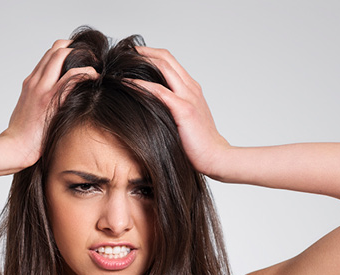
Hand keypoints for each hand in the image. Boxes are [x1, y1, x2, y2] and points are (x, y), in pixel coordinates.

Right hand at [0, 40, 97, 171]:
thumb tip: (53, 107)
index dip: (66, 52)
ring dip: (82, 57)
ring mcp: (42, 88)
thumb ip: (39, 102)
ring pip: (61, 56)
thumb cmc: (23, 136)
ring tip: (95, 66)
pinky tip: (94, 77)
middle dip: (77, 49)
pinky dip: (85, 72)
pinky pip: (70, 77)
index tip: (81, 60)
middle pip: (56, 49)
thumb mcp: (29, 112)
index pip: (49, 56)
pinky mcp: (50, 99)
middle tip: (92, 59)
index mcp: (31, 83)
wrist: (14, 147)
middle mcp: (35, 81)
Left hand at [131, 47, 230, 179]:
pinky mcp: (184, 110)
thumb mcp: (185, 122)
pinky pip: (159, 91)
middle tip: (125, 52)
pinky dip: (141, 85)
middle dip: (144, 52)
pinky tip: (127, 83)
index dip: (152, 55)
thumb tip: (152, 110)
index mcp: (192, 90)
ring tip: (123, 62)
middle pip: (166, 59)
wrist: (216, 157)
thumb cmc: (199, 145)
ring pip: (164, 68)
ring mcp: (189, 97)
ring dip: (142, 61)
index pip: (171, 63)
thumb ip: (173, 111)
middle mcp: (191, 89)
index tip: (134, 56)